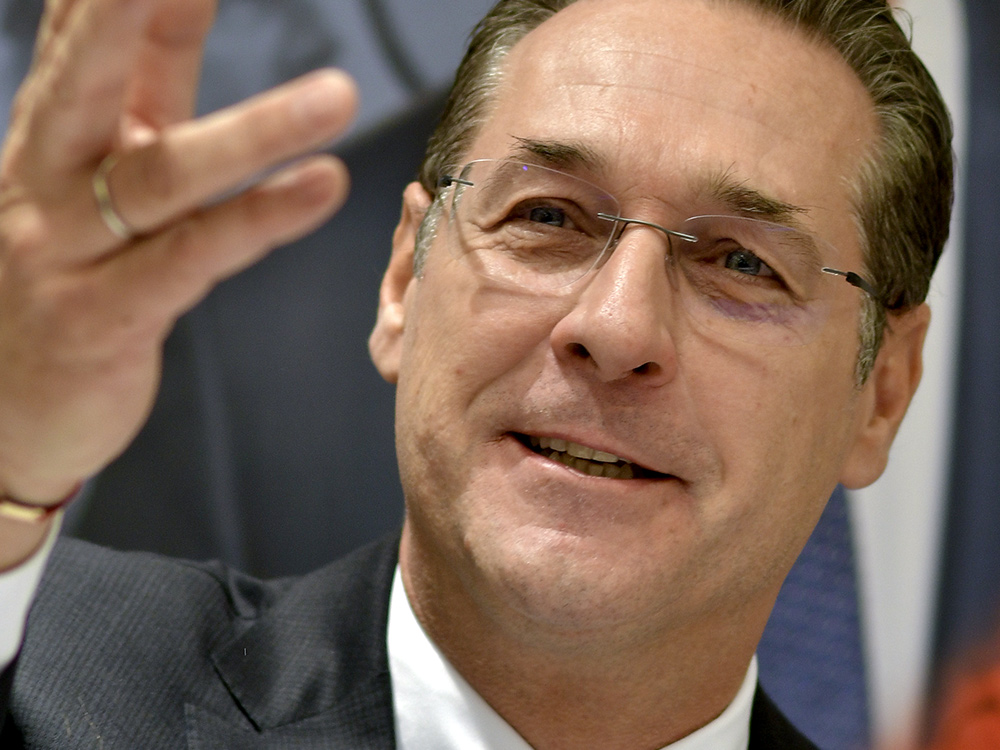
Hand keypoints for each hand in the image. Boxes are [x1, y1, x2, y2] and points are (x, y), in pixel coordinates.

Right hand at [0, 0, 356, 508]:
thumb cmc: (63, 276)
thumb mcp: (96, 175)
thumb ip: (140, 94)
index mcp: (56, 133)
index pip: (87, 35)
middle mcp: (50, 178)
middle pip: (89, 76)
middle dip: (129, 10)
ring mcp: (68, 249)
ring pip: (163, 175)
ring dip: (255, 132)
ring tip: (337, 95)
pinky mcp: (104, 316)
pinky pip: (192, 259)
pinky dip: (259, 221)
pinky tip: (322, 188)